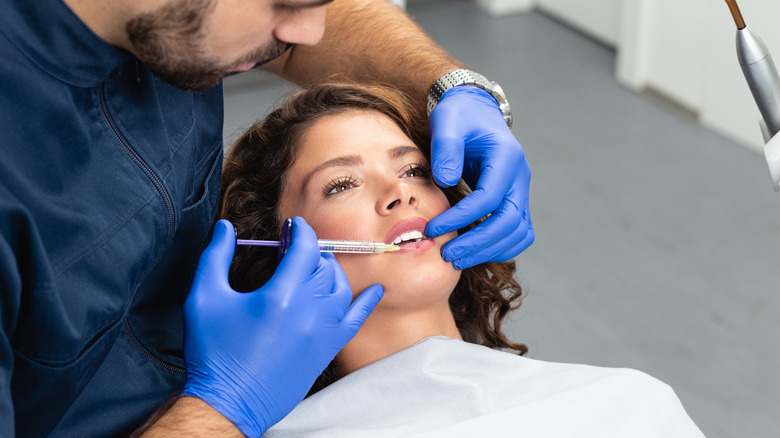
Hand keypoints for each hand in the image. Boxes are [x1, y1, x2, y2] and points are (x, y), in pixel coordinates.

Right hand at [182, 218, 382, 436]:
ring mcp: (323, 331)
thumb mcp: (204, 297)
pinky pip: (356, 319)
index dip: (301, 231)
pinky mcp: (328, 349)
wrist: (229, 402)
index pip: (305, 249)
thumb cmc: (213, 353)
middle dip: (311, 251)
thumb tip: (224, 228)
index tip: (293, 226)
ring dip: (329, 271)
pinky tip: (374, 289)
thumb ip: (215, 256)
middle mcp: (309, 311)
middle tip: (294, 248)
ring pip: (341, 287)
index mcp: (280, 296)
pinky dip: (367, 301)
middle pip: (323, 266)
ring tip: (313, 268)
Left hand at [425, 86, 533, 269]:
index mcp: (506, 157)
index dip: (461, 218)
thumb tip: (446, 180)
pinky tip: (471, 251)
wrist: (473, 113)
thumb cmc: (458, 116)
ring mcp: (520, 190)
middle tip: (446, 255)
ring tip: (456, 258)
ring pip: (517, 233)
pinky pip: (516, 232)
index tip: (433, 229)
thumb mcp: (447, 121)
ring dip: (488, 250)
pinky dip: (498, 247)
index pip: (489, 198)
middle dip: (477, 243)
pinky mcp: (514, 201)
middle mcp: (519, 176)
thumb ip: (446, 148)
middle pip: (508, 221)